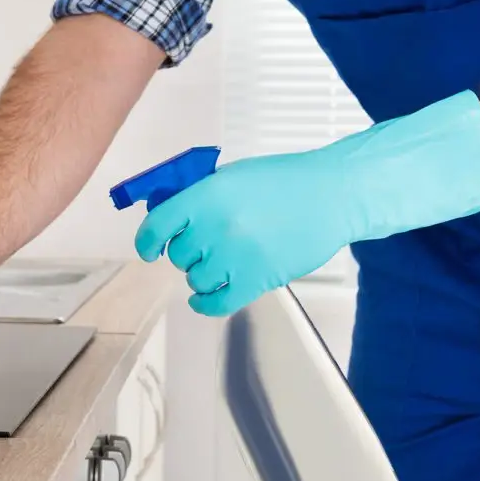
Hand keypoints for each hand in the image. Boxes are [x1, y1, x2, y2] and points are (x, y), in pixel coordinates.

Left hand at [136, 90, 479, 316]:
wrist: (333, 196)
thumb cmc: (283, 182)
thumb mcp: (232, 177)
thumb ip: (197, 198)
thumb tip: (163, 221)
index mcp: (206, 195)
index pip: (157, 225)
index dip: (146, 241)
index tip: (148, 250)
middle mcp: (216, 226)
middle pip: (178, 256)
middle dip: (187, 253)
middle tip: (205, 245)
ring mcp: (236, 256)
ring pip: (196, 280)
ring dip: (202, 274)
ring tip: (220, 262)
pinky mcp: (257, 280)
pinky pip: (216, 303)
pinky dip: (205, 303)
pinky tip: (204, 297)